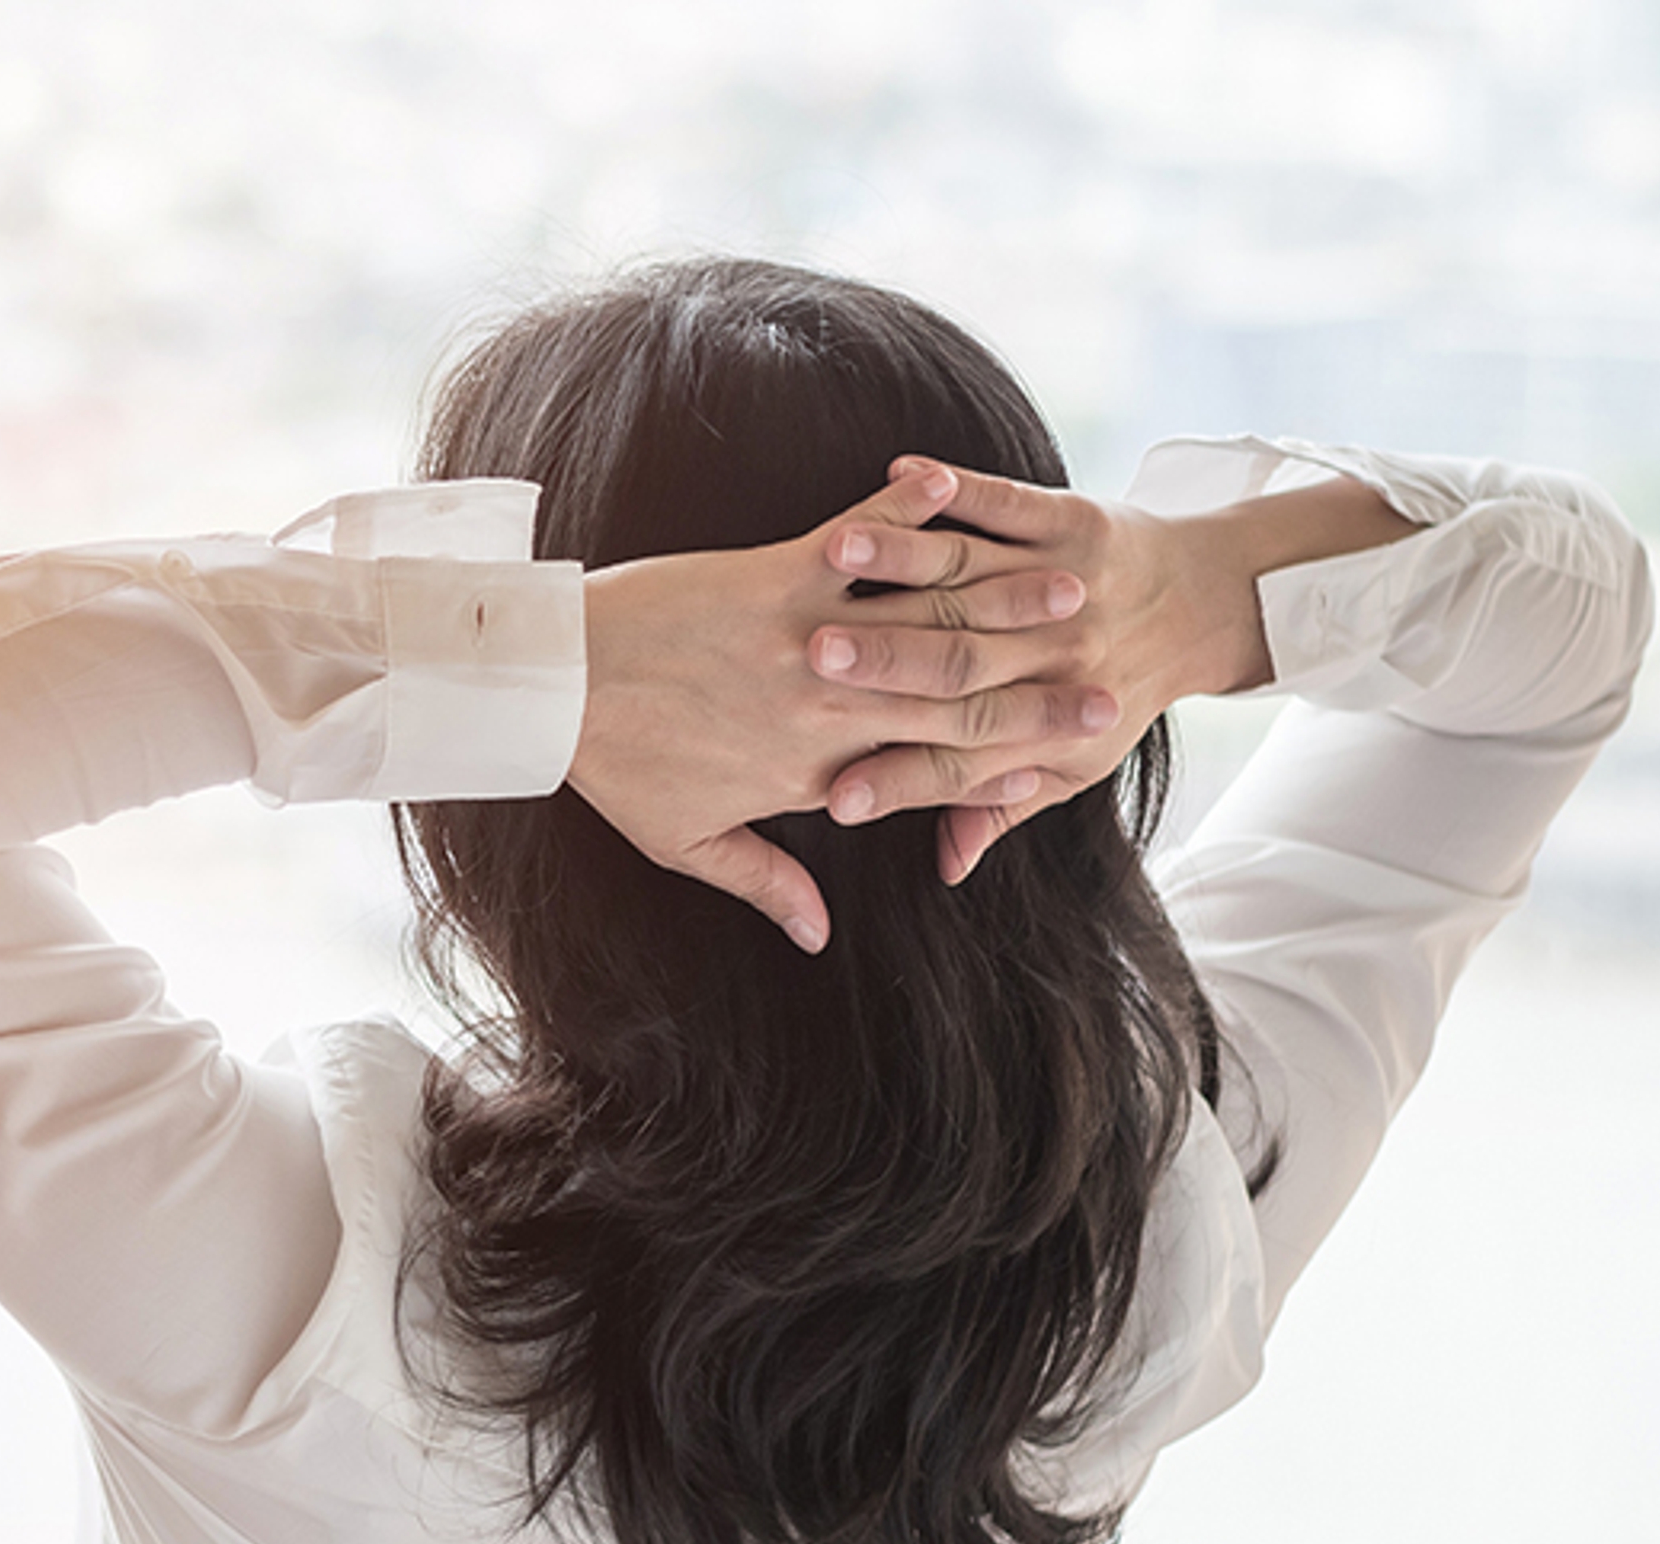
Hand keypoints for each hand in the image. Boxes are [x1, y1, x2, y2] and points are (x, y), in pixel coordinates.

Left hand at [576, 459, 1123, 952]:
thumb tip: (817, 936)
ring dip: (1005, 599)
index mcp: (813, 774)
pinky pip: (861, 543)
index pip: (930, 775)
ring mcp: (807, 638)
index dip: (1008, 769)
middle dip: (1038, 693)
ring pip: (926, 622)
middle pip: (954, 703)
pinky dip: (908, 514)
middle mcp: (824, 710)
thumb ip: (764, 884)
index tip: (1072, 762)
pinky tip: (954, 491)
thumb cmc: (612, 762)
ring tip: (1074, 585)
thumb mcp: (683, 841)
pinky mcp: (777, 573)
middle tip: (1113, 681)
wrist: (547, 685)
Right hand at [806, 463, 1276, 881]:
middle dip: (884, 661)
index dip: (898, 779)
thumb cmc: (1118, 691)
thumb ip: (998, 807)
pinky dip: (958, 488)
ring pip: (970, 576)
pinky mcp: (1072, 522)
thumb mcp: (1070, 766)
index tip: (833, 798)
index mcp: (1046, 723)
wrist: (1209, 605)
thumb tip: (947, 865)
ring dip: (902, 560)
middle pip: (958, 665)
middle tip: (811, 661)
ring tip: (837, 556)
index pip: (959, 759)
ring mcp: (1063, 583)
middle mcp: (1055, 656)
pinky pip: (1008, 503)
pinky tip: (903, 473)